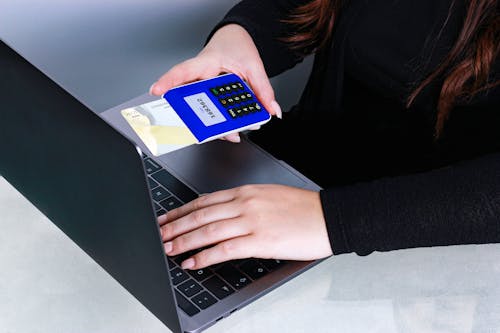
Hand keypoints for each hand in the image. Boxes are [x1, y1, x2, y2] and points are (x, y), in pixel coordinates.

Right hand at [149, 24, 281, 142]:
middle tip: (204, 131)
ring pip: (202, 111)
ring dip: (214, 126)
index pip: (183, 70)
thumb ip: (263, 89)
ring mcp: (203, 89)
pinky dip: (222, 124)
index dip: (168, 81)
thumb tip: (271, 109)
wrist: (236, 41)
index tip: (157, 90)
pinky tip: (232, 131)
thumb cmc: (236, 48)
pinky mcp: (210, 98)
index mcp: (206, 63)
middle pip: (192, 100)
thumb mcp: (253, 65)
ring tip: (230, 134)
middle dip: (198, 118)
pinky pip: (212, 113)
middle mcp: (200, 77)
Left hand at [157, 184, 332, 269]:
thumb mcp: (269, 196)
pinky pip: (225, 248)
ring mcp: (251, 221)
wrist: (328, 216)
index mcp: (246, 191)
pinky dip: (205, 256)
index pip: (205, 201)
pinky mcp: (260, 240)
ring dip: (184, 241)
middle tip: (159, 235)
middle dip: (176, 226)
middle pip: (201, 215)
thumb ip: (245, 203)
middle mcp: (245, 203)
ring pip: (208, 231)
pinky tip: (193, 262)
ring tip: (169, 249)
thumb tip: (223, 215)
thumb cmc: (302, 208)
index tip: (168, 218)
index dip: (182, 211)